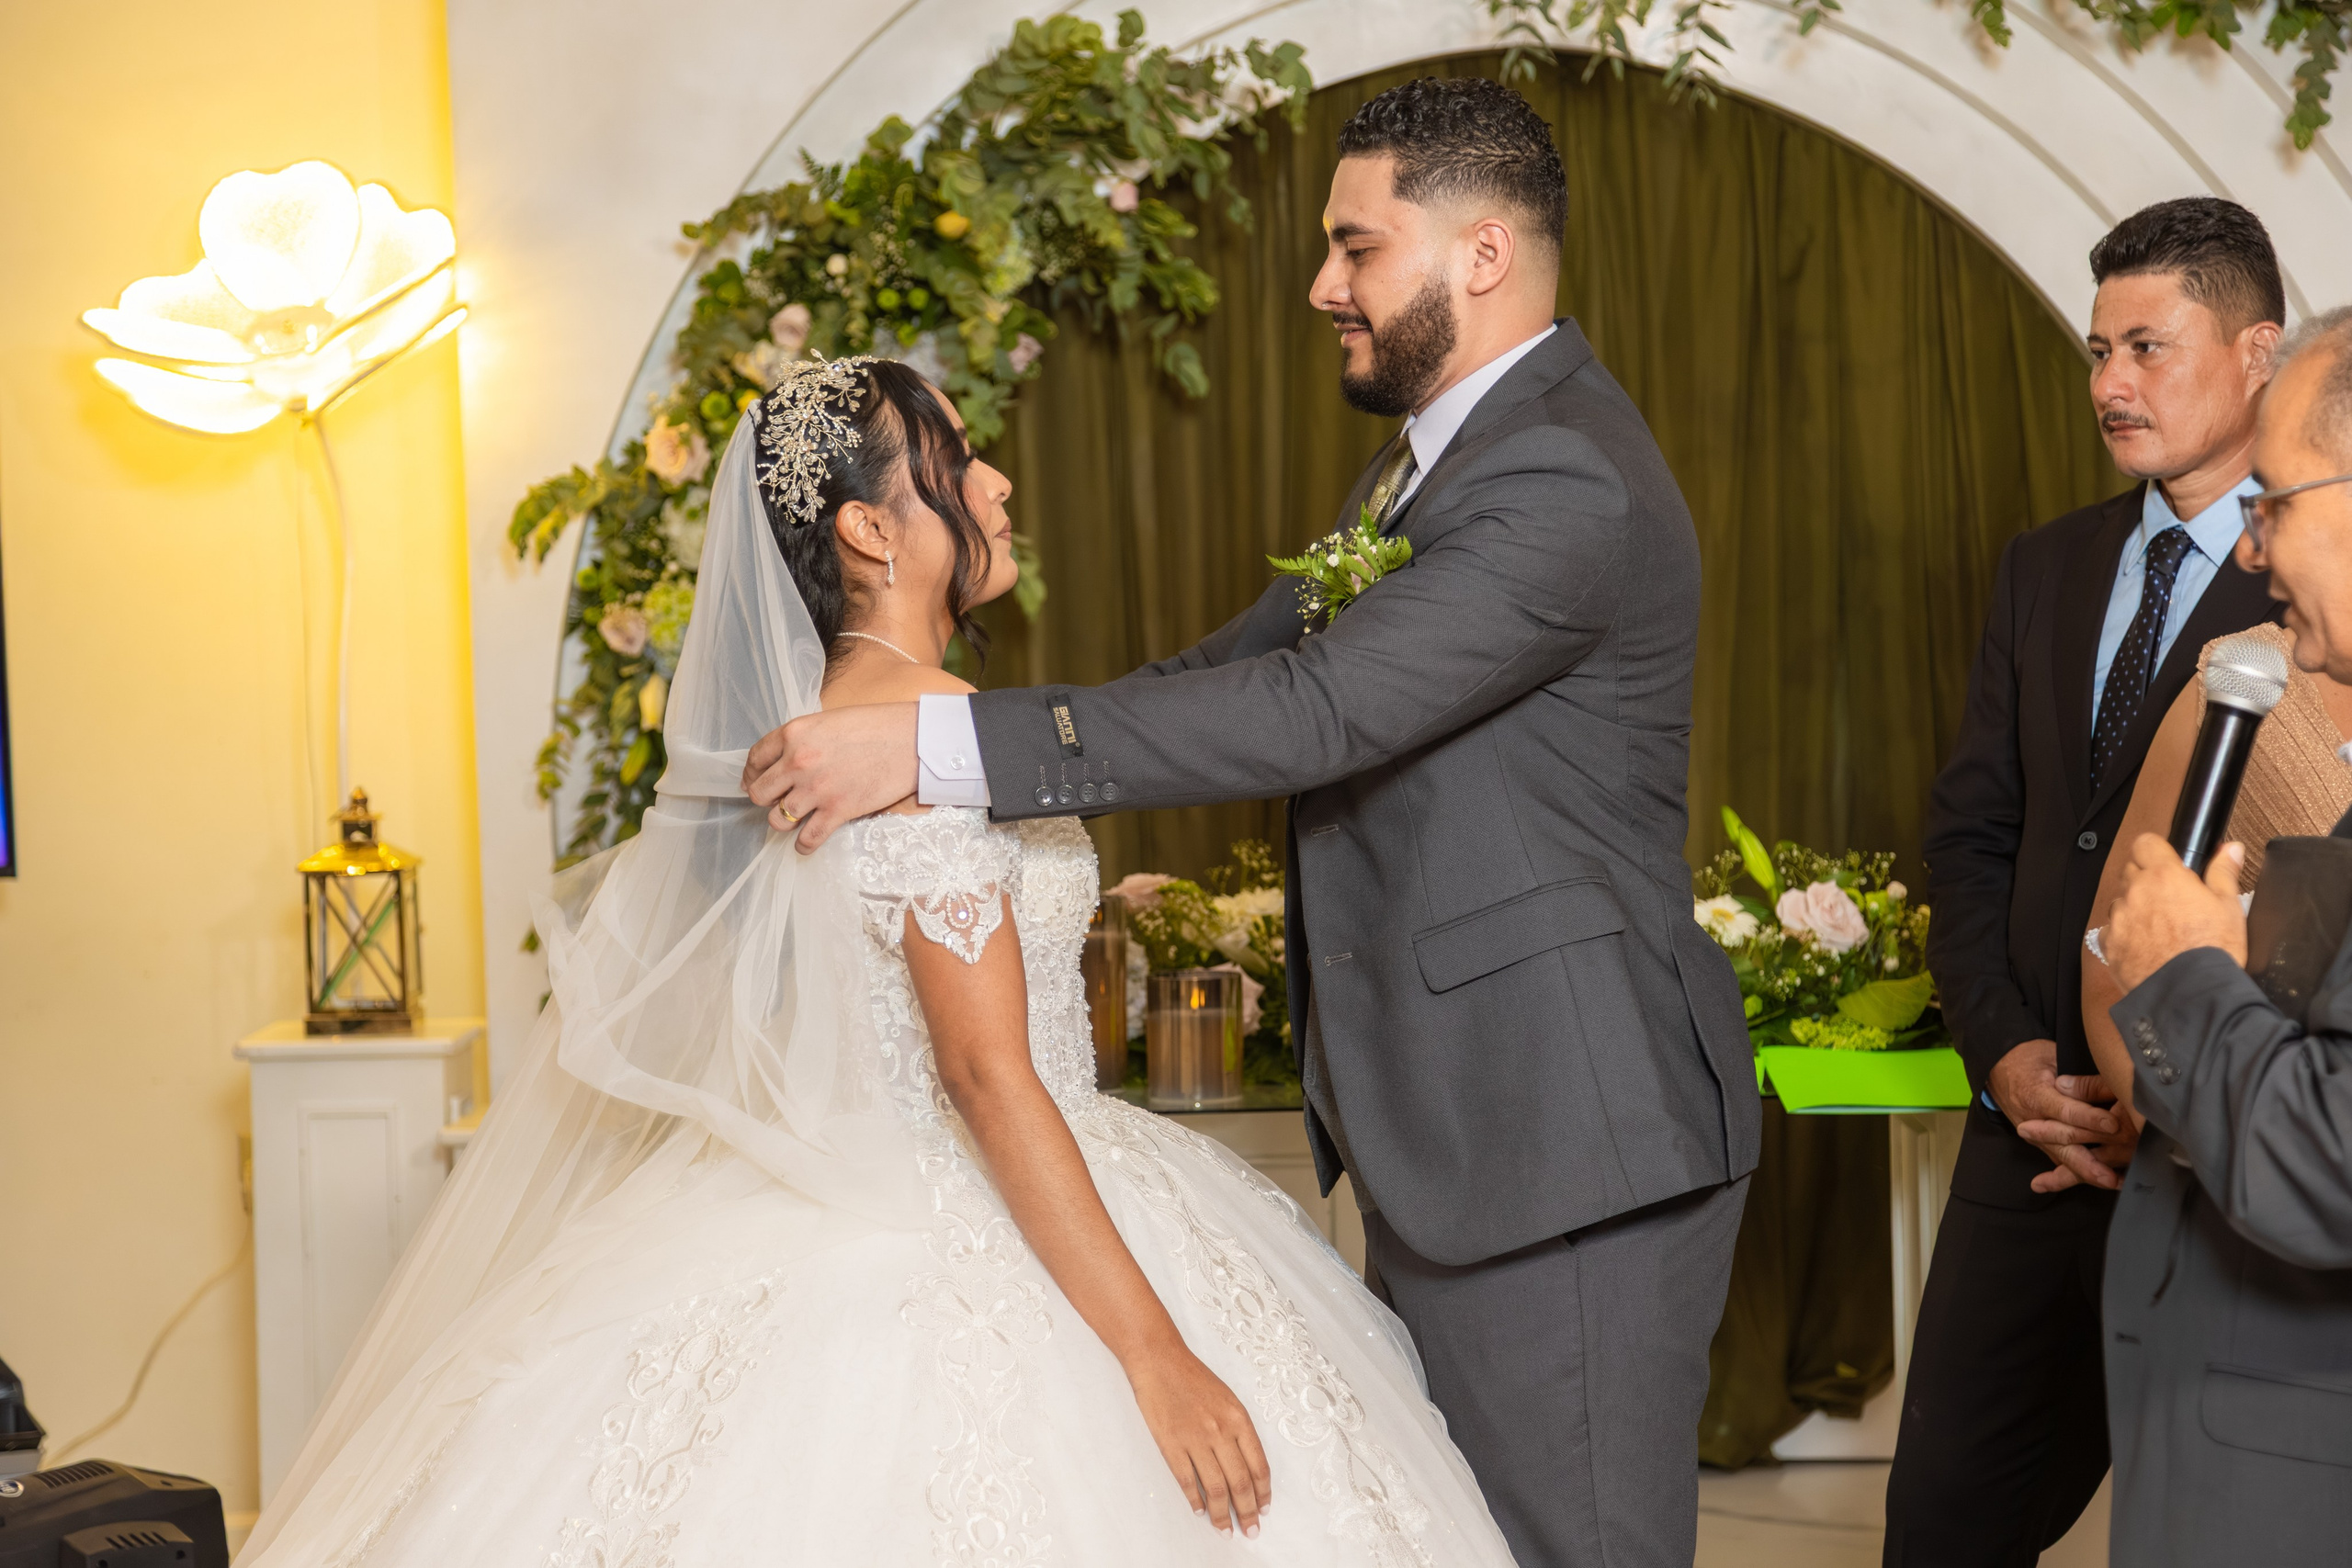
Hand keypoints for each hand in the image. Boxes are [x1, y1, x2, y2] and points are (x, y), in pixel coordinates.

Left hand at [740, 702, 919, 849]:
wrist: (913, 740)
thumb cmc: (877, 725)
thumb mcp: (830, 721)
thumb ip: (804, 739)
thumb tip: (788, 761)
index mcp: (794, 733)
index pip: (755, 758)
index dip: (751, 773)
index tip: (755, 781)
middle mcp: (798, 762)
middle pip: (759, 793)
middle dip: (765, 799)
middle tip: (776, 800)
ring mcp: (817, 789)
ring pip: (777, 819)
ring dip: (783, 821)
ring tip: (795, 819)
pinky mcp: (838, 811)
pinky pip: (807, 839)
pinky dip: (804, 845)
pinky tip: (806, 843)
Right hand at [1124, 1344, 1271, 1536]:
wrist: (1160, 1361)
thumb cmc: (1194, 1378)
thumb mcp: (1228, 1399)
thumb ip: (1239, 1431)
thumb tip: (1246, 1466)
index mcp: (1239, 1419)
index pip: (1258, 1466)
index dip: (1263, 1493)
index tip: (1264, 1510)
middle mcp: (1221, 1431)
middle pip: (1240, 1483)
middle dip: (1247, 1512)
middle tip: (1250, 1530)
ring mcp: (1195, 1439)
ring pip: (1216, 1488)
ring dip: (1222, 1514)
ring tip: (1225, 1529)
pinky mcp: (1171, 1445)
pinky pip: (1187, 1481)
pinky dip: (1195, 1500)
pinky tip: (1200, 1511)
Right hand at [1989, 1039, 2126, 1191]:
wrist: (1999, 1070)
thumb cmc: (2029, 1060)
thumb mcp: (2052, 1057)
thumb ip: (2081, 1077)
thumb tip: (2115, 1087)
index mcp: (2035, 1095)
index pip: (2064, 1110)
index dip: (2089, 1118)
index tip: (2113, 1124)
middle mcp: (2033, 1120)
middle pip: (2062, 1142)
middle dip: (2090, 1159)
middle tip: (2113, 1169)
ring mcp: (2036, 1135)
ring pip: (2062, 1157)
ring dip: (2087, 1172)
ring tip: (2111, 1181)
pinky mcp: (2042, 1143)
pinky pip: (2060, 1162)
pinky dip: (2078, 1175)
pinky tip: (2100, 1181)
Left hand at [2107, 834, 2247, 991]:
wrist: (2192, 994)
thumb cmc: (2212, 950)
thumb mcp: (2229, 906)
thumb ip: (2223, 873)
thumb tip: (2231, 849)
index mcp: (2164, 877)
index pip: (2145, 843)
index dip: (2156, 850)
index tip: (2166, 861)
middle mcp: (2136, 893)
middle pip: (2131, 871)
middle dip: (2146, 878)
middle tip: (2170, 898)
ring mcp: (2119, 919)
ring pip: (2120, 902)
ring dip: (2134, 907)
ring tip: (2160, 927)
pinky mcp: (2109, 945)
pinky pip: (2110, 931)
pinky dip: (2123, 935)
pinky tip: (2144, 947)